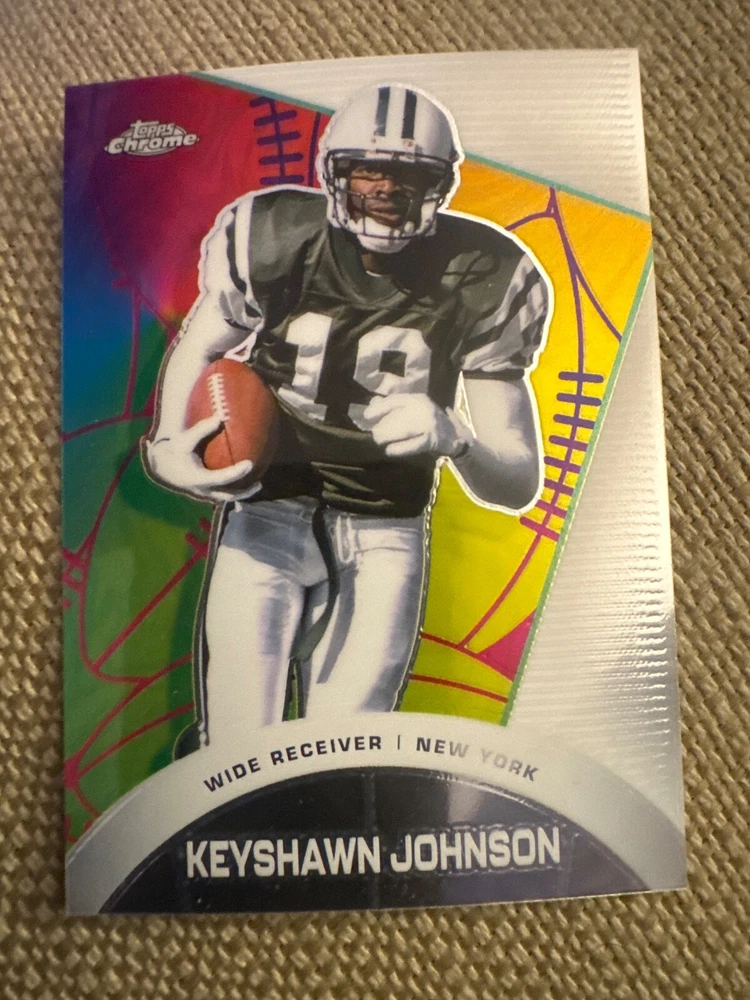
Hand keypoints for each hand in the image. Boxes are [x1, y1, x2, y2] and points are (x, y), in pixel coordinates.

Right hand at [143, 415, 257, 501]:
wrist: (160, 465)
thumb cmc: (173, 451)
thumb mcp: (184, 440)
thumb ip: (201, 429)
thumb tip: (220, 417)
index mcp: (197, 478)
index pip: (222, 478)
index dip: (237, 472)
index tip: (250, 463)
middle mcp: (202, 489)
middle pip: (228, 496)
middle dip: (245, 492)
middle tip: (260, 484)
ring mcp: (204, 492)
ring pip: (226, 498)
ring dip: (242, 493)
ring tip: (257, 484)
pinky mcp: (205, 491)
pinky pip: (223, 494)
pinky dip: (235, 490)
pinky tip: (246, 482)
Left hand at [364, 394, 474, 458]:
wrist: (455, 436)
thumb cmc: (429, 423)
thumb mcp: (414, 410)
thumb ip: (394, 406)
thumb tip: (373, 404)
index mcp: (418, 399)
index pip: (395, 400)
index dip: (379, 408)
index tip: (366, 416)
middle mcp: (424, 407)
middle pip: (399, 415)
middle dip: (383, 425)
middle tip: (373, 434)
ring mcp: (430, 423)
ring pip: (405, 429)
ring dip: (389, 436)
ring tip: (378, 441)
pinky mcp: (433, 439)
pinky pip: (413, 444)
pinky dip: (400, 448)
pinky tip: (389, 450)